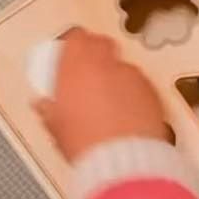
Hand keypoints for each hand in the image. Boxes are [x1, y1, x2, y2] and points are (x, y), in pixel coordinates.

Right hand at [35, 28, 170, 162]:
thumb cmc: (86, 143)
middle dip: (95, 57)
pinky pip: (141, 86)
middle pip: (102, 44)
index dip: (72, 46)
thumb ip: (49, 108)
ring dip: (116, 78)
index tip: (68, 58)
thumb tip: (44, 106)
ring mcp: (134, 77)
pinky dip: (134, 95)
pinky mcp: (154, 93)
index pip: (76, 37)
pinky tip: (126, 116)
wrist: (123, 162)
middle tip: (86, 77)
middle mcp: (108, 64)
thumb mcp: (55, 126)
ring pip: (123, 67)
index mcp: (77, 65)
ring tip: (108, 105)